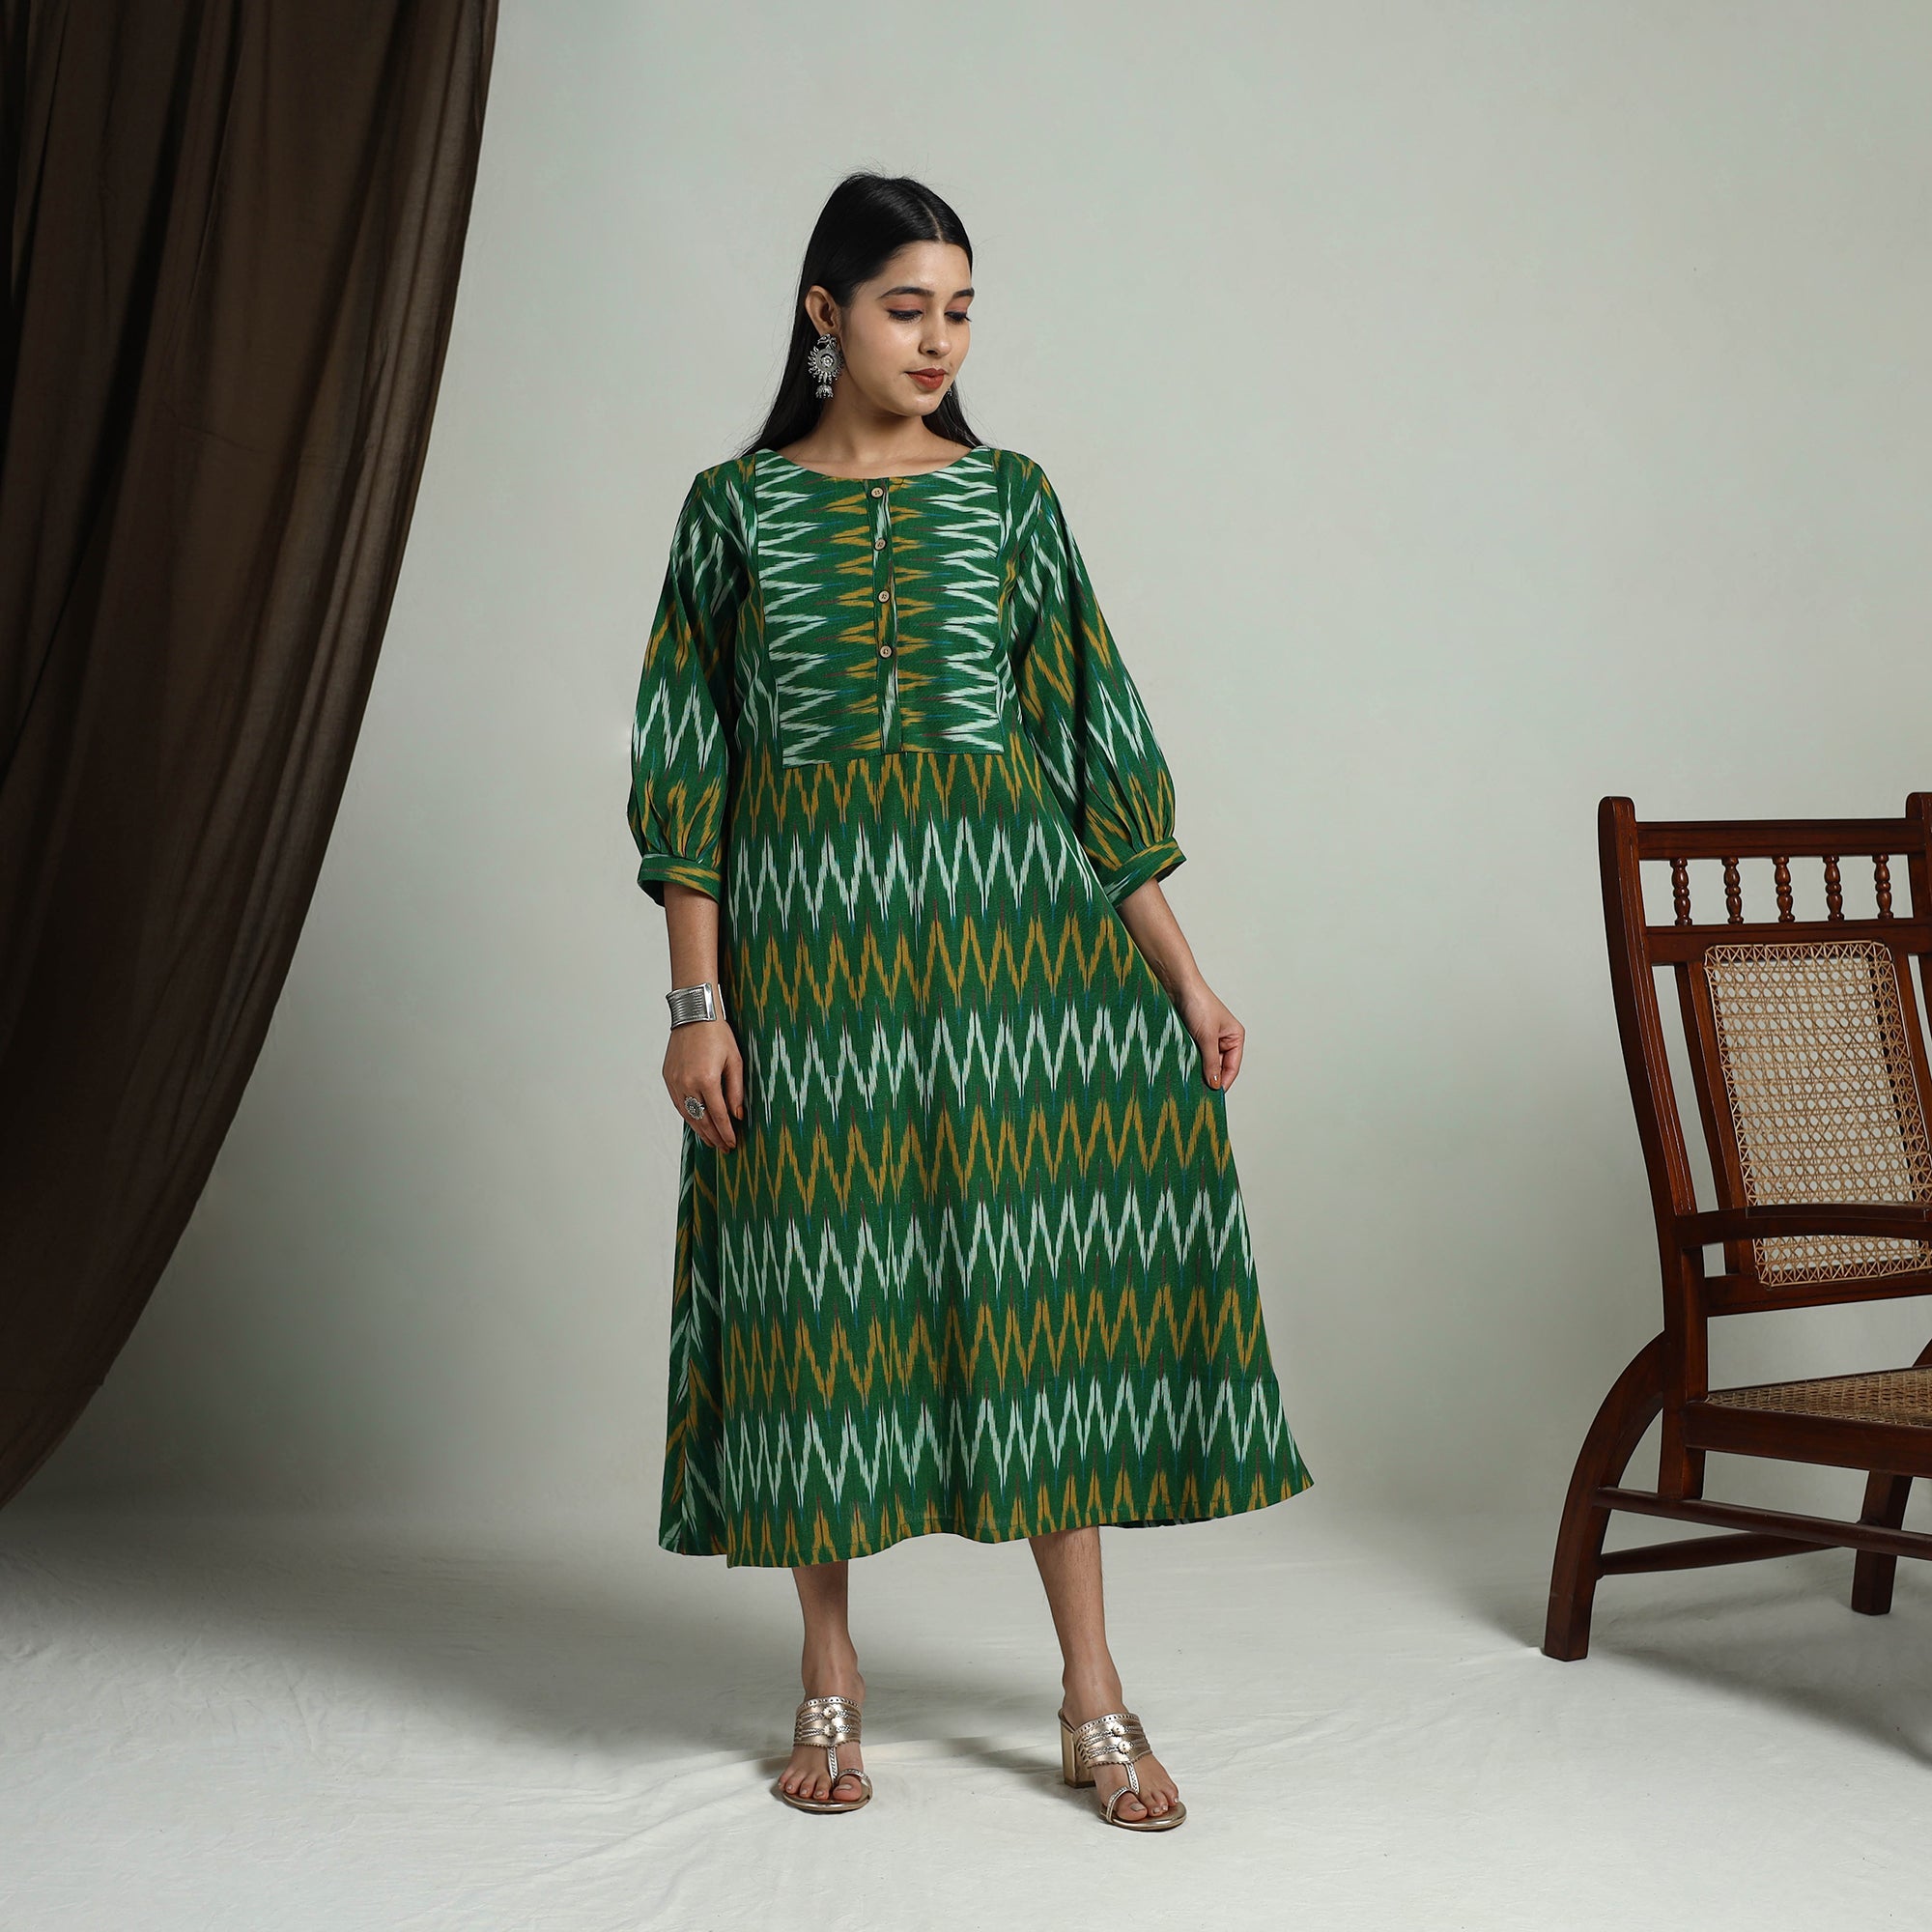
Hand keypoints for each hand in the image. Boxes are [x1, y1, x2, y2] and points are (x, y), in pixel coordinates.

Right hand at [664, 1017, 745, 1149]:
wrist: (694, 1015)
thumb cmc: (717, 1035)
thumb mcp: (735, 1061)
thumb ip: (736, 1091)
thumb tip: (737, 1115)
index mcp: (707, 1080)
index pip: (718, 1115)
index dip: (726, 1132)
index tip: (732, 1143)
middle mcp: (687, 1084)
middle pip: (701, 1119)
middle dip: (714, 1136)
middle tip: (723, 1148)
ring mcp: (675, 1081)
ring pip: (687, 1115)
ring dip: (700, 1130)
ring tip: (710, 1141)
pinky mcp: (668, 1077)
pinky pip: (678, 1104)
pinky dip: (688, 1116)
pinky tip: (696, 1123)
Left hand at [1173, 981, 1244, 1091]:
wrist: (1178, 985)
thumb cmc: (1198, 1003)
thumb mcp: (1207, 1037)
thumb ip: (1211, 1061)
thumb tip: (1215, 1084)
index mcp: (1235, 1037)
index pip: (1232, 1067)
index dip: (1223, 1082)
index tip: (1212, 1096)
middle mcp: (1224, 1039)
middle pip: (1219, 1066)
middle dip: (1209, 1078)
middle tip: (1198, 1094)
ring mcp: (1208, 1038)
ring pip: (1205, 1062)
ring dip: (1198, 1071)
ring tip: (1189, 1083)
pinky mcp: (1193, 1037)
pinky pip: (1194, 1055)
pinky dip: (1189, 1062)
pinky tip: (1182, 1070)